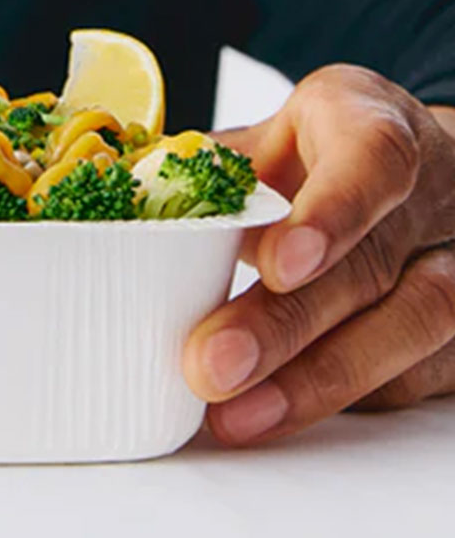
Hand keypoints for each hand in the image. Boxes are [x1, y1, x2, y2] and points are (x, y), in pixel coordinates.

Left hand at [183, 64, 454, 444]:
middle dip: (287, 324)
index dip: (332, 212)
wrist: (408, 170)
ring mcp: (452, 260)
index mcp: (373, 124)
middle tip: (211, 364)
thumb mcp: (268, 138)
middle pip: (372, 264)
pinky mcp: (454, 330)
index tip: (276, 263)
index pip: (375, 159)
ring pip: (406, 326)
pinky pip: (409, 374)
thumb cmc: (317, 154)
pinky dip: (336, 398)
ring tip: (236, 413)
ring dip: (313, 380)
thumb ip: (206, 171)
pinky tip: (275, 414)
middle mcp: (429, 193)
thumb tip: (117, 198)